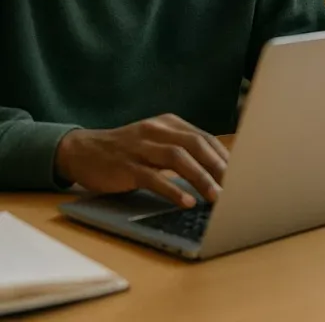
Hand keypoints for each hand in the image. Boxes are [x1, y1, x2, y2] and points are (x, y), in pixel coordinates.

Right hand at [54, 114, 228, 207]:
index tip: (242, 174)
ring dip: (201, 178)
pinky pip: (153, 177)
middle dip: (219, 166)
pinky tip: (186, 202)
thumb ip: (182, 150)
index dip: (224, 156)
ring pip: (178, 158)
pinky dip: (172, 190)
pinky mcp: (125, 166)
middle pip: (196, 145)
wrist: (80, 151)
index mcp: (169, 124)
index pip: (205, 138)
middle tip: (236, 186)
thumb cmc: (126, 151)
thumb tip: (218, 170)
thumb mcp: (156, 142)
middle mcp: (156, 131)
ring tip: (217, 196)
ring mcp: (140, 147)